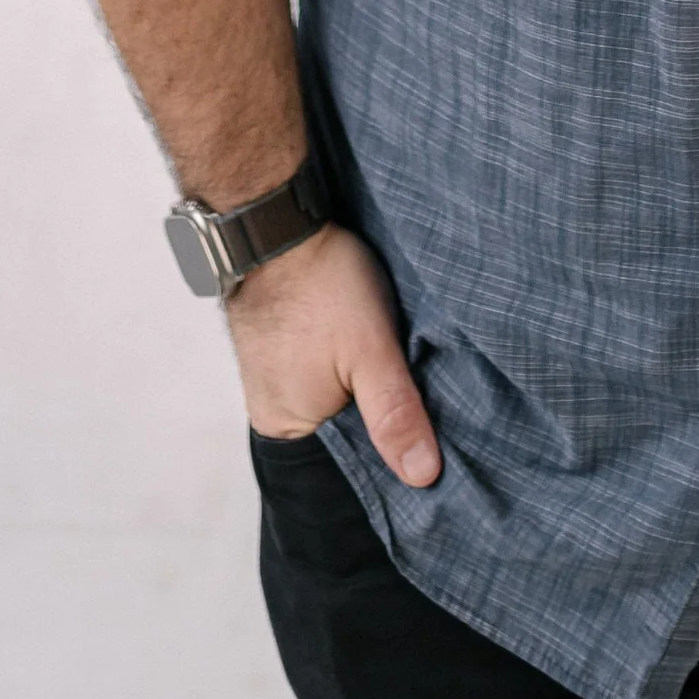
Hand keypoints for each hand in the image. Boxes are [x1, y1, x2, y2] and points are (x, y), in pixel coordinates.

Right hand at [227, 223, 441, 486]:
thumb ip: (394, 414)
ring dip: (364, 390)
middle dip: (380, 418)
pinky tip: (365, 349)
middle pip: (343, 435)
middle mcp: (272, 414)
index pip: (351, 464)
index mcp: (286, 428)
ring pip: (334, 405)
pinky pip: (319, 378)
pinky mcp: (277, 352)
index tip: (428, 435)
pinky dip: (345, 370)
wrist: (278, 222)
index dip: (392, 450)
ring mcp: (270, 381)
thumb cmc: (323, 284)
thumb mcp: (371, 350)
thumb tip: (422, 477)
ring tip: (391, 365)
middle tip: (415, 388)